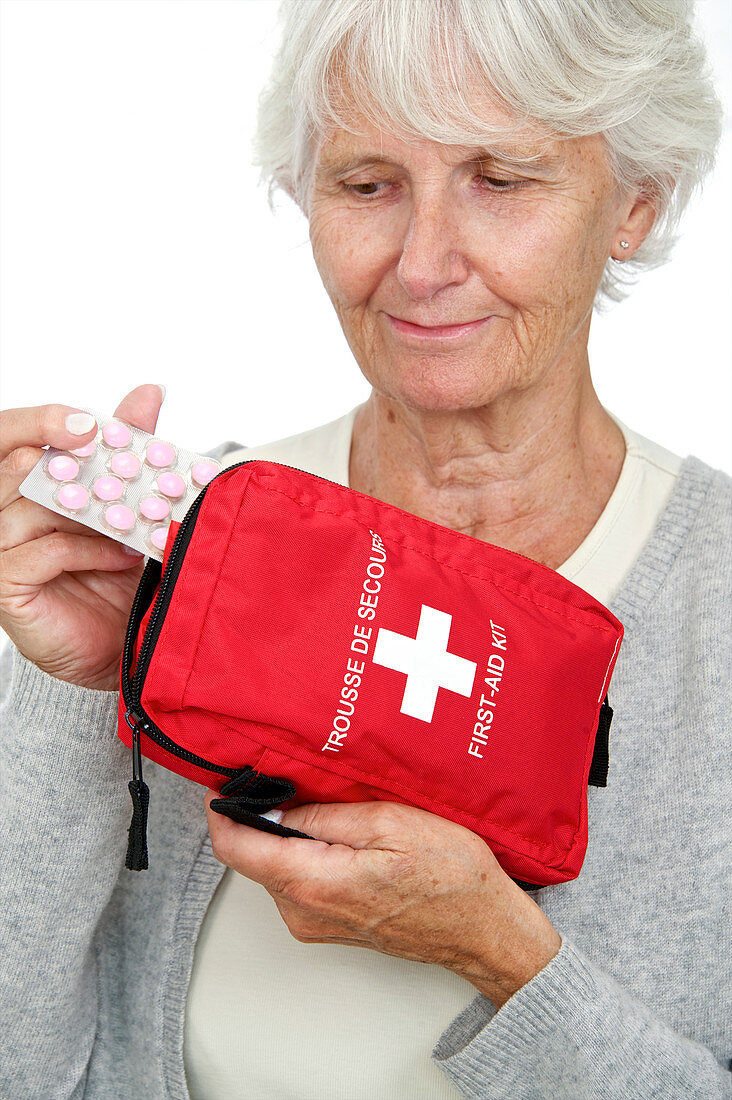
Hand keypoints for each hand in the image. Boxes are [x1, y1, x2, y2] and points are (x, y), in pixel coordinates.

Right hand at [0, 385, 163, 689]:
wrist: (127, 641)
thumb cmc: (119, 570)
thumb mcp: (128, 501)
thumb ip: (128, 448)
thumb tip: (150, 390)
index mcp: (22, 482)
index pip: (11, 434)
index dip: (43, 421)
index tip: (90, 424)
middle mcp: (1, 510)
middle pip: (14, 463)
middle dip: (65, 457)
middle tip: (108, 455)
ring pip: (31, 505)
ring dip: (91, 510)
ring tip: (133, 520)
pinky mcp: (6, 585)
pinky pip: (44, 551)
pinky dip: (89, 548)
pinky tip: (122, 554)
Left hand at [205, 795, 561, 1009]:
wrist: (483, 930)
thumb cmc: (450, 876)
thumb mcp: (389, 821)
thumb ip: (323, 816)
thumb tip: (274, 809)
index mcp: (312, 884)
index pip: (234, 848)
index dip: (222, 810)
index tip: (223, 782)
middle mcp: (302, 913)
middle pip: (252, 856)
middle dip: (262, 817)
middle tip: (291, 781)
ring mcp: (314, 925)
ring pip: (276, 868)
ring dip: (289, 835)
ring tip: (331, 807)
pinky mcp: (327, 926)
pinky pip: (298, 881)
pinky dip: (306, 854)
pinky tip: (341, 835)